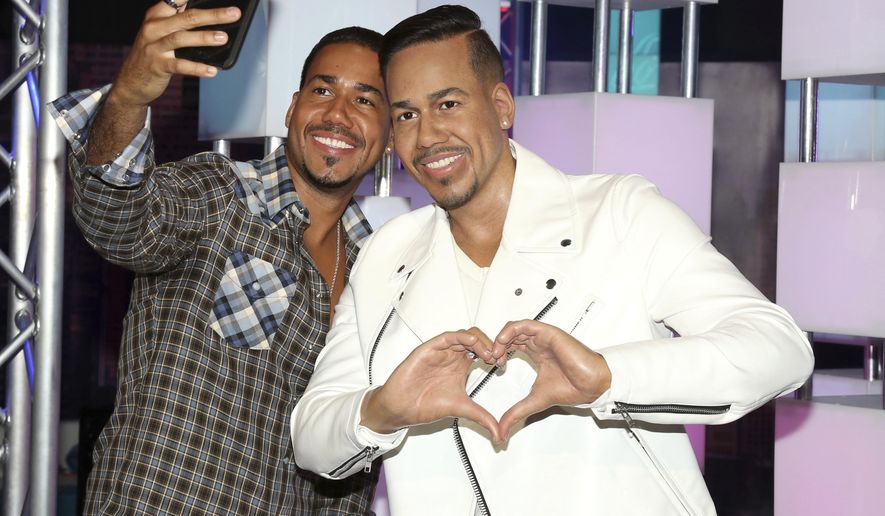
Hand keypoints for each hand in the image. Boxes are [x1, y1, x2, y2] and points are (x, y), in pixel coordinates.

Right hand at [109, 1, 241, 107]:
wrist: (131, 80)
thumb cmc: (153, 53)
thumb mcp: (161, 31)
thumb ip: (179, 21)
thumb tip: (208, 15)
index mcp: (157, 15)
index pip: (176, 0)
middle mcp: (154, 28)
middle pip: (186, 17)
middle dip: (212, 15)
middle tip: (233, 13)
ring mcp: (155, 47)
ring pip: (181, 38)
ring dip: (204, 37)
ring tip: (223, 38)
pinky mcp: (158, 66)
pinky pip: (180, 66)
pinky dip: (197, 68)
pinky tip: (212, 70)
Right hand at [360, 328, 501, 441]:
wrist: (402, 408)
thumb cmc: (425, 405)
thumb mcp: (461, 409)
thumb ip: (481, 417)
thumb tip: (499, 434)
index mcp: (460, 364)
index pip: (482, 350)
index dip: (495, 353)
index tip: (503, 364)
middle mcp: (451, 355)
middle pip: (476, 339)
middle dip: (490, 345)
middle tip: (498, 357)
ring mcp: (440, 350)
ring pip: (463, 335)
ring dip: (478, 341)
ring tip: (488, 352)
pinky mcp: (428, 349)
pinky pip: (446, 337)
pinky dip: (460, 337)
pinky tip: (472, 343)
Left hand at [493, 320, 610, 440]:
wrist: (590, 385)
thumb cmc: (571, 388)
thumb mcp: (534, 401)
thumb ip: (517, 412)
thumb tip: (502, 430)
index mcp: (536, 353)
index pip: (510, 345)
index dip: (497, 352)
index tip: (492, 365)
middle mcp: (539, 343)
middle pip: (510, 335)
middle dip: (496, 345)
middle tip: (490, 359)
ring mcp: (543, 337)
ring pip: (515, 328)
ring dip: (501, 338)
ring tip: (495, 353)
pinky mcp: (548, 333)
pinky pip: (525, 324)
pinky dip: (510, 331)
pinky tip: (503, 343)